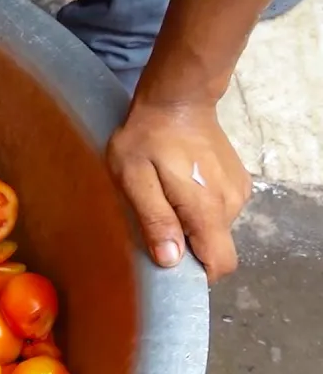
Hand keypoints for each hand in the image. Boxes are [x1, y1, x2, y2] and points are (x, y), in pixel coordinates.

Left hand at [107, 100, 251, 281]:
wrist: (176, 99)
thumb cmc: (147, 139)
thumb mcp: (135, 181)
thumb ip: (155, 220)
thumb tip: (171, 260)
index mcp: (208, 209)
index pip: (220, 263)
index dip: (197, 274)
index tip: (169, 264)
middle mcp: (232, 204)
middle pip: (215, 248)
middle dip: (188, 248)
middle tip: (155, 224)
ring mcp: (238, 191)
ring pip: (216, 230)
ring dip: (192, 227)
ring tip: (164, 201)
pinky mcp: (237, 180)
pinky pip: (219, 211)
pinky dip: (199, 211)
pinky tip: (178, 189)